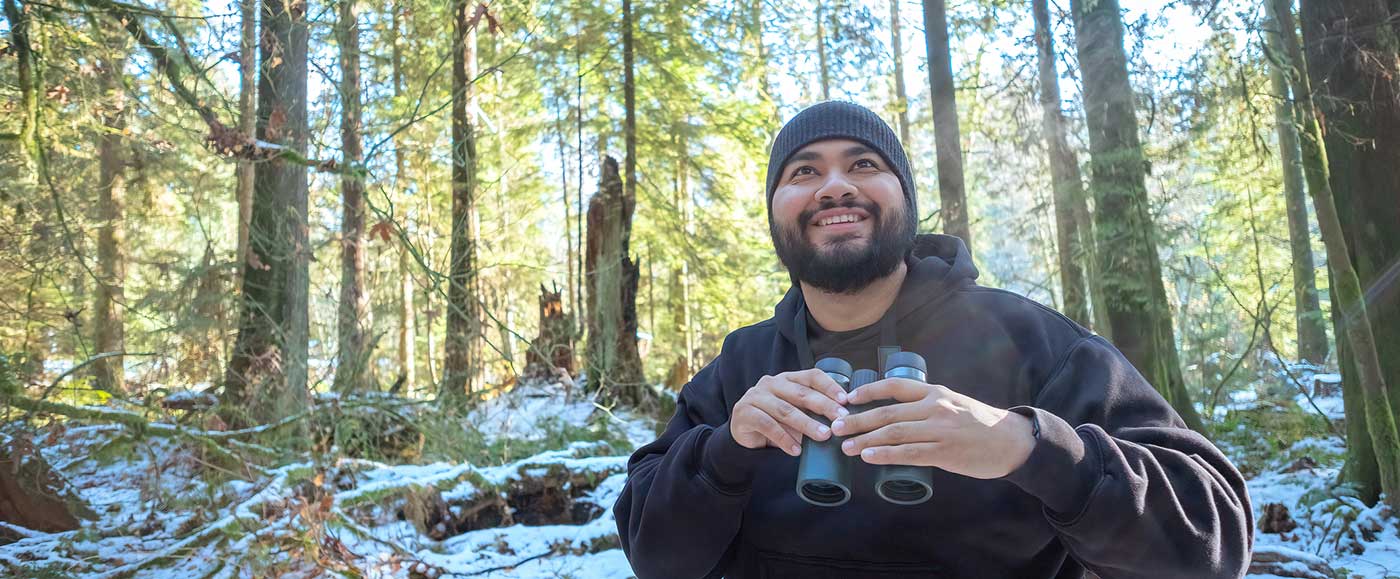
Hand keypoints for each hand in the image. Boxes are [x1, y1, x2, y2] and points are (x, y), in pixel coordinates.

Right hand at [730, 369, 850, 455]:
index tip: (846, 400)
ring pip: (785, 410)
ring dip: (806, 424)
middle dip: (824, 407)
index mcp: (787, 379)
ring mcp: (755, 397)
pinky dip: (784, 438)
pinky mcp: (744, 413)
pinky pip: (767, 425)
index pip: (811, 376)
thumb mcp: (796, 413)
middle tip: (841, 420)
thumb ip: (813, 412)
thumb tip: (844, 421)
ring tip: (823, 436)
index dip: (830, 386)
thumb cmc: (776, 423)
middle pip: (801, 393)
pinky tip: (796, 450)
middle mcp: (771, 383)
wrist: (744, 435)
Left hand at [829, 378, 1034, 478]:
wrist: (1012, 441)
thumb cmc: (979, 424)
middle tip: (835, 426)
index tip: (848, 398)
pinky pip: (909, 454)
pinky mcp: (945, 453)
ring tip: (846, 446)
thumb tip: (898, 411)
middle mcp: (935, 408)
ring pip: (894, 433)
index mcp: (935, 393)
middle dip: (857, 419)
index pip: (895, 386)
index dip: (869, 391)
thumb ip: (928, 405)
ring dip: (865, 440)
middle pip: (887, 412)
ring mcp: (940, 430)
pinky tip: (869, 457)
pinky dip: (886, 455)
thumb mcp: (953, 403)